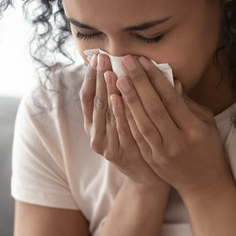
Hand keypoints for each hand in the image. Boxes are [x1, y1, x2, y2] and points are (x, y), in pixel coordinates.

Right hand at [80, 53, 167, 192]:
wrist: (148, 178)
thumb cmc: (140, 142)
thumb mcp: (128, 119)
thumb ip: (127, 97)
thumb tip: (133, 66)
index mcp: (94, 124)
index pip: (87, 96)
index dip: (90, 76)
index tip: (96, 57)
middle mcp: (95, 135)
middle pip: (95, 102)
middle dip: (98, 78)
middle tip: (102, 58)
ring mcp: (106, 146)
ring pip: (105, 115)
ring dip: (107, 92)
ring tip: (110, 72)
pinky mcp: (119, 155)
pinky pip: (118, 130)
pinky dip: (118, 113)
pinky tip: (119, 98)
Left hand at [115, 56, 231, 196]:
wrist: (203, 182)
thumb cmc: (207, 146)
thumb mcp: (205, 122)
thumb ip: (187, 103)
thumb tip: (171, 81)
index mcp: (194, 129)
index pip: (171, 99)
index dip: (156, 79)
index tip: (144, 61)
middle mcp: (177, 141)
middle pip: (154, 108)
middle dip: (138, 83)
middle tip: (126, 62)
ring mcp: (162, 152)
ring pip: (142, 123)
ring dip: (128, 99)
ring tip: (117, 79)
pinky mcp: (151, 159)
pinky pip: (136, 136)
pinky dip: (126, 119)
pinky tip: (117, 103)